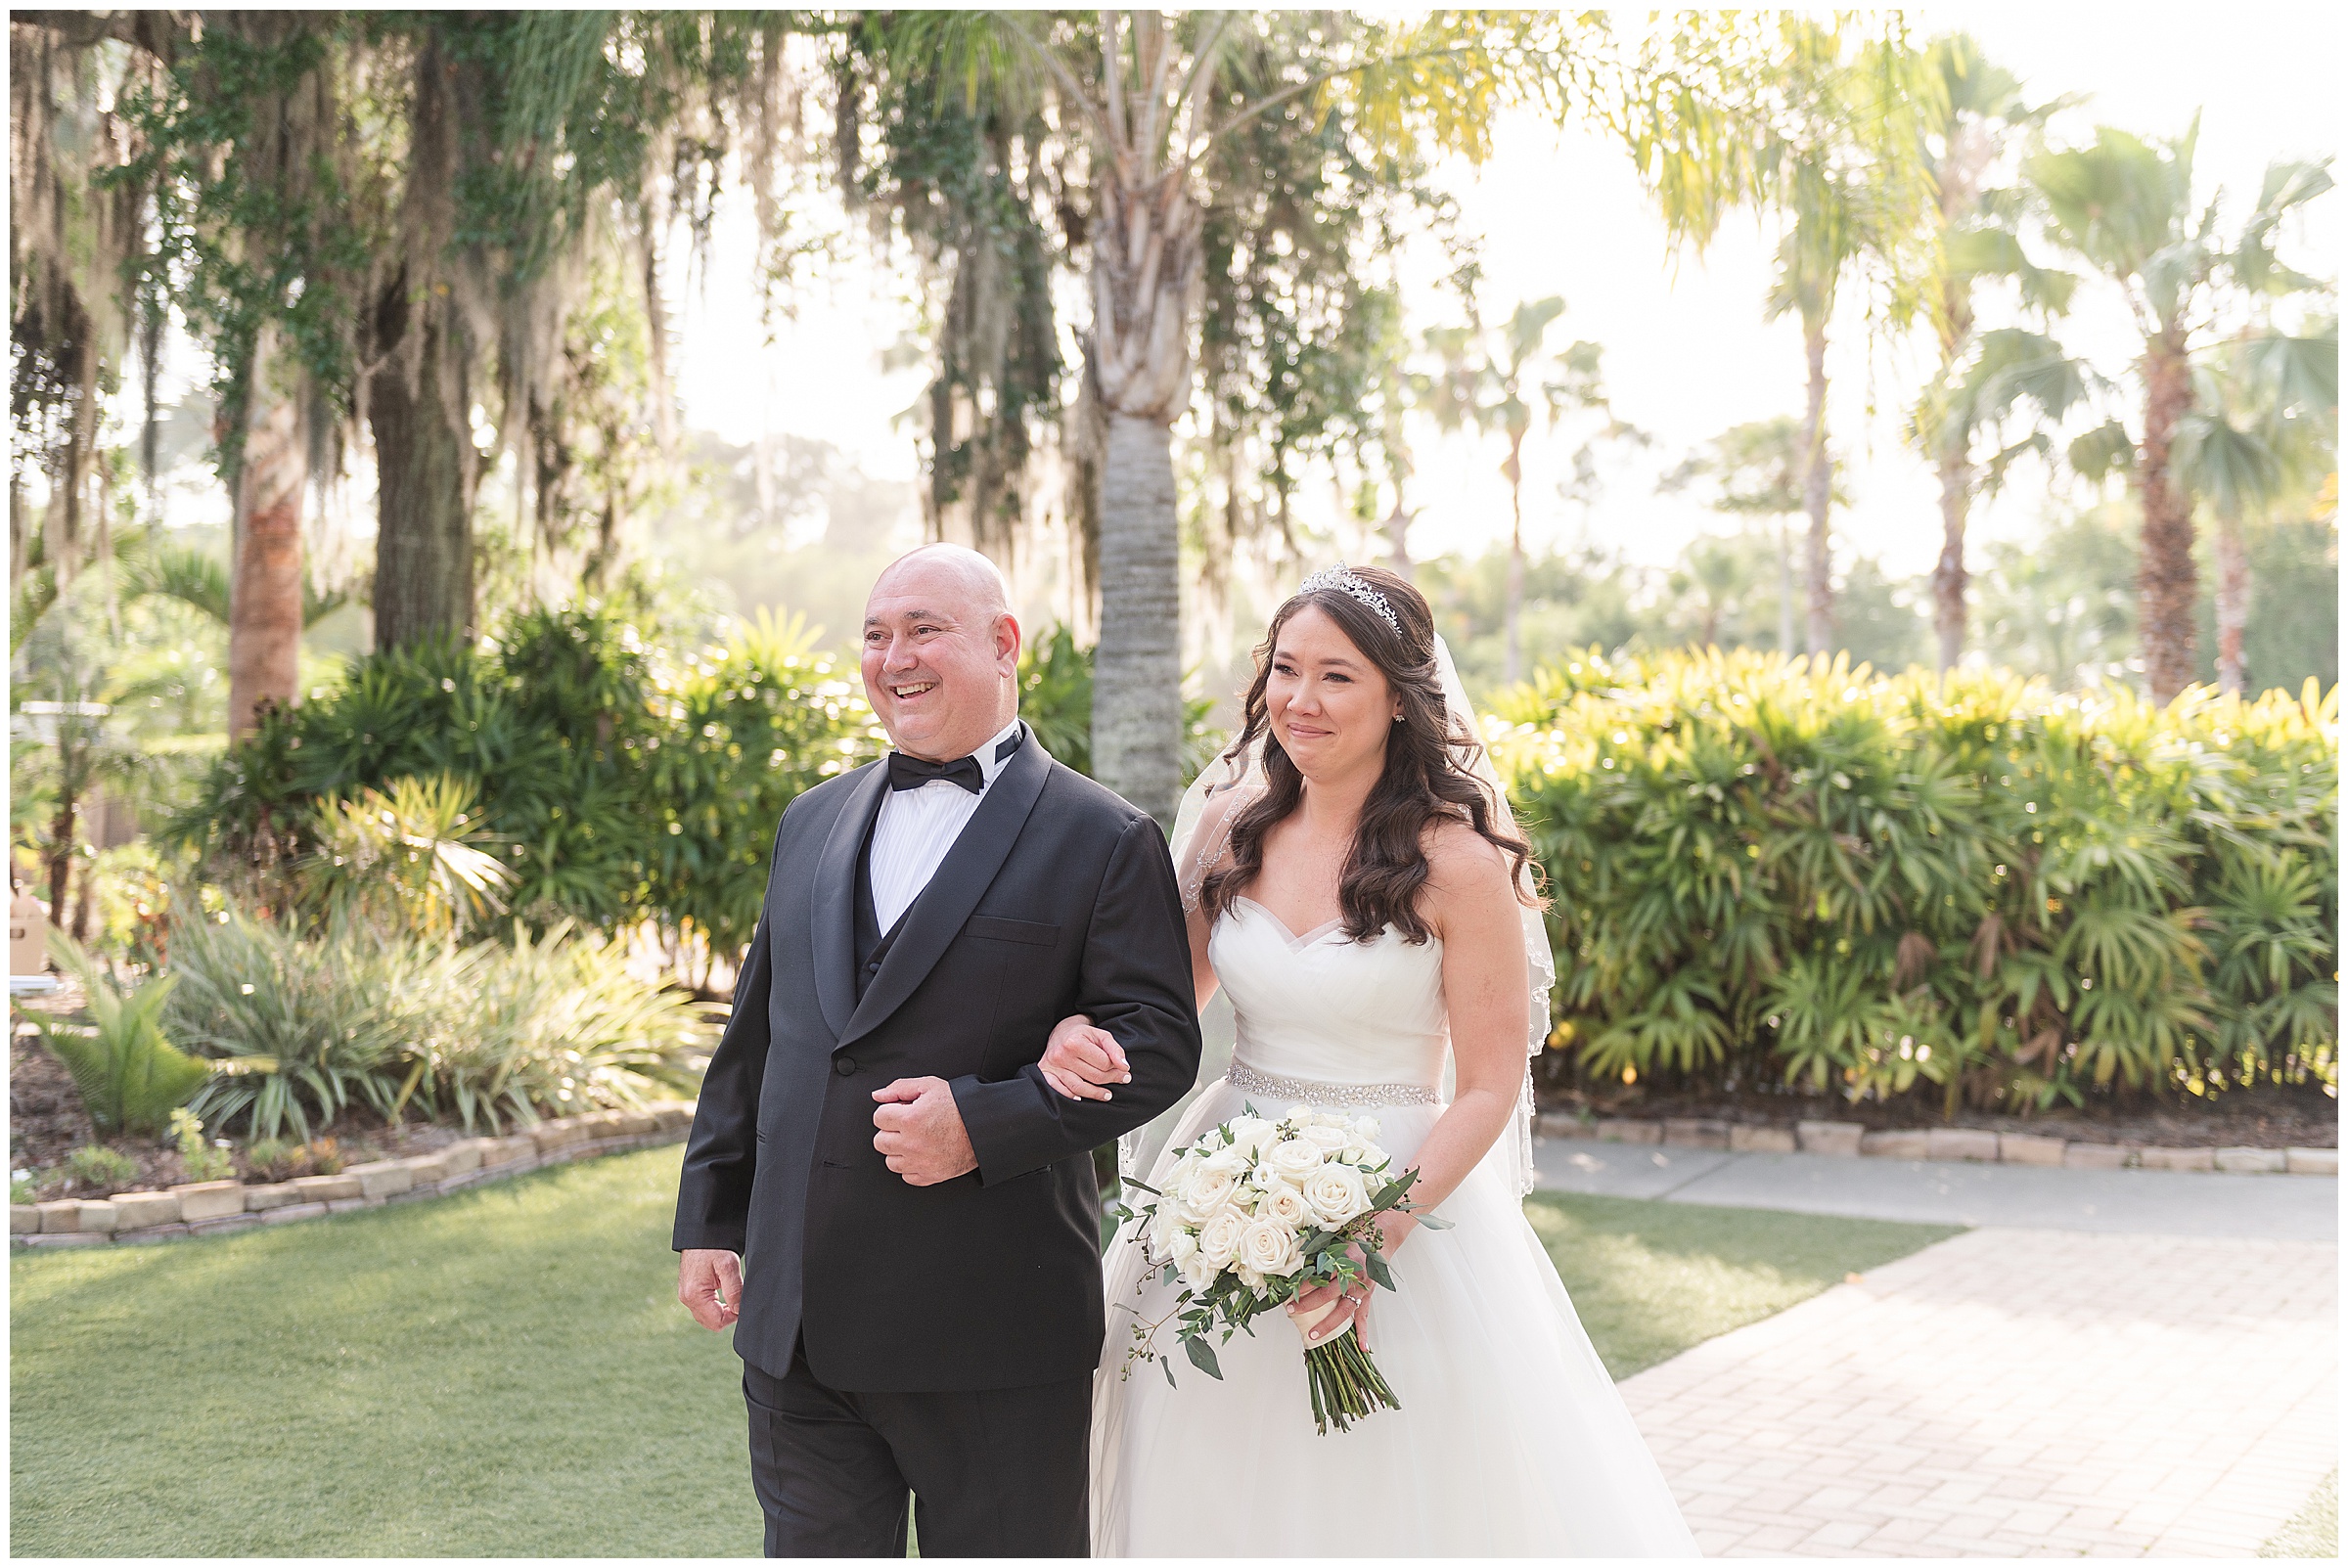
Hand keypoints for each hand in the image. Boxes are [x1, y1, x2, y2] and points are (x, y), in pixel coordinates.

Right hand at [678, 1248, 742, 1330]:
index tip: (741, 1303)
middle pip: (711, 1323)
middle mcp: (687, 1298)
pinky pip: (702, 1308)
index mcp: (694, 1295)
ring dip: (721, 1310)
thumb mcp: (728, 1265)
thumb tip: (739, 1310)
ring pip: (707, 1317)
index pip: (717, 1322)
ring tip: (730, 1293)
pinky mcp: (688, 1292)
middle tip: (737, 1298)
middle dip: (727, 1315)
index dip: (733, 1316)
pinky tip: (723, 1293)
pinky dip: (714, 1305)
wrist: (700, 1234)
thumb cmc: (713, 1247)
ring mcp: (686, 1296)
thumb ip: (734, 1290)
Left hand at [872, 1076, 977, 1184]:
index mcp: (911, 1119)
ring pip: (890, 1161)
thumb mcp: (930, 1086)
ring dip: (898, 1150)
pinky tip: (921, 1153)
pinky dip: (911, 1167)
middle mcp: (913, 1143)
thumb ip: (899, 1088)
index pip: (878, 1118)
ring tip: (915, 1139)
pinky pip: (906, 1176)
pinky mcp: (930, 1176)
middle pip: (880, 1141)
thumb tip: (878, 1096)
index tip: (901, 1112)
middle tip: (906, 1125)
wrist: (985, 1126)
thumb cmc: (961, 1106)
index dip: (890, 1111)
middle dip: (890, 1131)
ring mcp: (920, 1163)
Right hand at [1039, 1013, 1129, 1101]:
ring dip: (1096, 1094)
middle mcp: (1061, 1055)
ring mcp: (1052, 1066)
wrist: (1061, 1032)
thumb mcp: (1101, 1035)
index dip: (1116, 1068)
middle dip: (1111, 1079)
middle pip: (1093, 1076)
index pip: (1103, 1063)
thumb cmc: (1082, 1035)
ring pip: (1078, 1087)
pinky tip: (1082, 1098)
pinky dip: (1071, 1096)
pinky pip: (1060, 1091)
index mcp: (1075, 1042)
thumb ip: (1115, 1049)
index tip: (1124, 1070)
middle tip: (1121, 1080)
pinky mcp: (1046, 1074)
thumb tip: (1124, 1067)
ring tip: (1107, 1095)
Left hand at [1286, 1210, 1416, 1348]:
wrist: (1381, 1238)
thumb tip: (1295, 1260)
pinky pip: (1364, 1316)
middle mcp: (1355, 1276)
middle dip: (1309, 1304)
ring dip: (1327, 1324)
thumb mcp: (1335, 1238)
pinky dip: (1363, 1332)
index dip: (1304, 1283)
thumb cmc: (1355, 1237)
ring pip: (1344, 1310)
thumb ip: (1319, 1250)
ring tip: (1312, 1335)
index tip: (1289, 1289)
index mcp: (1345, 1259)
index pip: (1321, 1274)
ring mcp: (1363, 1288)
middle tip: (1292, 1310)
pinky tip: (1362, 1347)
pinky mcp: (1368, 1295)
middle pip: (1329, 1294)